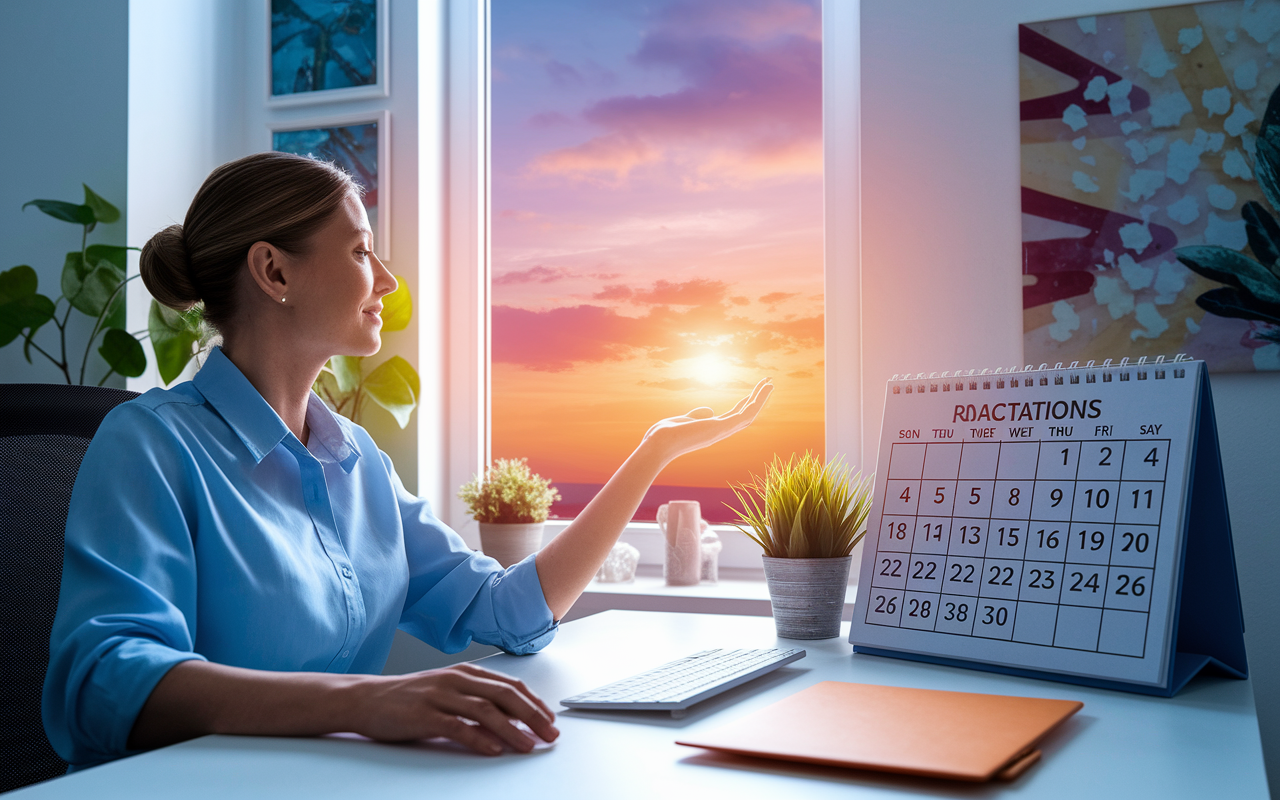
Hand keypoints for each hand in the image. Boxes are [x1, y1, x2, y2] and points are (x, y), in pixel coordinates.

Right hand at [350, 662, 558, 754]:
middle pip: (504, 696)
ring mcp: (439, 696)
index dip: (533, 703)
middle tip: (550, 734)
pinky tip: (493, 749)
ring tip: (528, 745)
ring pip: (485, 710)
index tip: (550, 719)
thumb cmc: (409, 698)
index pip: (510, 686)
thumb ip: (476, 700)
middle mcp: (456, 680)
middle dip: (532, 716)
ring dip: (512, 729)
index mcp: (465, 673)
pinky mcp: (423, 714)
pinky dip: (478, 738)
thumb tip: (511, 718)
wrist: (366, 699)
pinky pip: (456, 726)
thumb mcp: (447, 691)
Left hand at [640, 378, 772, 463]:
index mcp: (712, 430)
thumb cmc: (665, 435)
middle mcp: (720, 432)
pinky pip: (746, 413)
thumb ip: (697, 415)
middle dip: (757, 400)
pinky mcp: (722, 427)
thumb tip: (710, 410)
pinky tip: (764, 389)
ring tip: (770, 383)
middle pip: (745, 415)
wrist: (657, 445)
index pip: (733, 417)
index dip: (744, 405)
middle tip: (768, 385)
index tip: (752, 394)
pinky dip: (757, 401)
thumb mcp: (683, 420)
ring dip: (761, 398)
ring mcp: (723, 430)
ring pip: (750, 414)